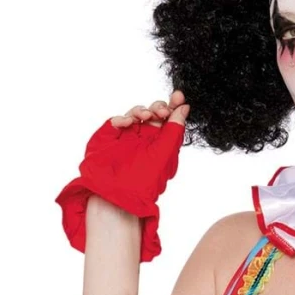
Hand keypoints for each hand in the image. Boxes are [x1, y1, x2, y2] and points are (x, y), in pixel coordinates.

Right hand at [56, 92, 189, 259]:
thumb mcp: (164, 155)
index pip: (169, 121)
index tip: (179, 97)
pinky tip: (127, 123)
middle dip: (159, 107)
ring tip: (146, 117)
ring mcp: (126, 136)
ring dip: (142, 110)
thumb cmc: (143, 183)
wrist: (117, 197)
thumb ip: (174, 131)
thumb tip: (184, 107)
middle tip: (162, 111)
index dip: (174, 106)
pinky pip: (117, 120)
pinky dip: (123, 118)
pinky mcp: (109, 136)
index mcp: (160, 144)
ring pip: (136, 113)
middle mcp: (144, 139)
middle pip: (154, 113)